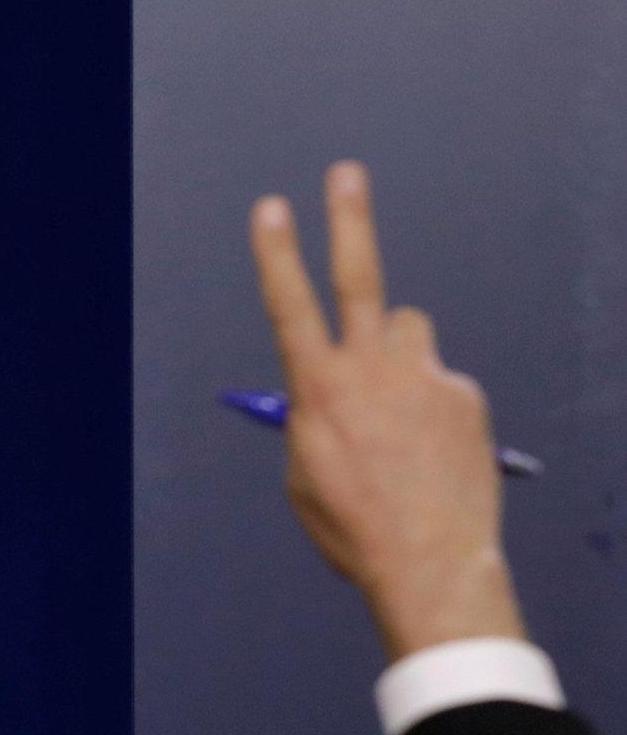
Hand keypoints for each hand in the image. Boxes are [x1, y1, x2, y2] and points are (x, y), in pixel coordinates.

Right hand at [249, 162, 524, 656]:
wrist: (429, 560)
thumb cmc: (354, 525)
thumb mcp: (306, 473)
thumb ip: (313, 419)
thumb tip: (325, 390)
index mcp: (318, 391)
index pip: (289, 305)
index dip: (275, 253)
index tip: (270, 207)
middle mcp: (371, 371)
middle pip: (360, 277)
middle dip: (348, 220)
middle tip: (346, 174)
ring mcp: (424, 377)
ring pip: (408, 332)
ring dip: (399, 355)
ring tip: (399, 412)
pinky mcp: (464, 393)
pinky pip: (441, 381)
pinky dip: (433, 406)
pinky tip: (432, 450)